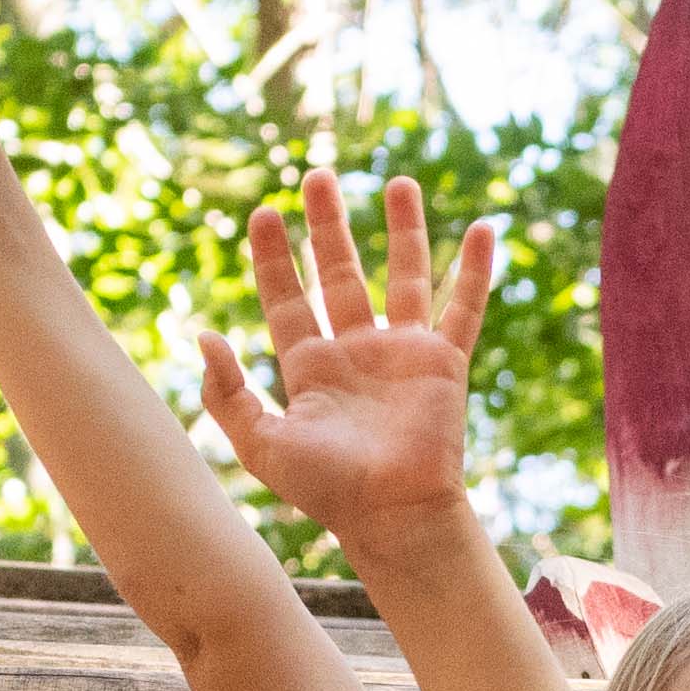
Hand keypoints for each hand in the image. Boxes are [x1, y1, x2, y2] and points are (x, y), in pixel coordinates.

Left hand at [199, 174, 500, 551]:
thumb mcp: (259, 444)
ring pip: (404, 276)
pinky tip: (484, 229)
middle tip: (317, 175)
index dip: (272, 257)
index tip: (263, 213)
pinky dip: (475, 270)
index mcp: (311, 368)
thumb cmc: (327, 489)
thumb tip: (204, 335)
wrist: (393, 514)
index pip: (286, 298)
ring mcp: (402, 353)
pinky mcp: (444, 362)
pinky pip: (463, 307)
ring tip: (399, 182)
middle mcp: (356, 351)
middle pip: (339, 272)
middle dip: (327, 225)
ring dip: (403, 229)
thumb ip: (226, 394)